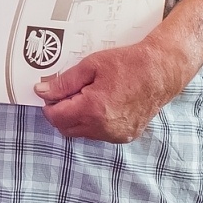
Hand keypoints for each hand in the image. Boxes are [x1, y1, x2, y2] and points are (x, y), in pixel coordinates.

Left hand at [34, 39, 190, 142]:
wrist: (160, 72)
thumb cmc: (128, 65)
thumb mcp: (91, 66)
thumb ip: (64, 82)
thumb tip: (42, 92)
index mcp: (92, 109)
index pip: (56, 117)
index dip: (49, 104)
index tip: (51, 93)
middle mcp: (102, 128)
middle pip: (65, 128)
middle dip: (60, 113)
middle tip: (68, 93)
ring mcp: (114, 135)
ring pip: (81, 133)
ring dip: (77, 118)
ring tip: (88, 96)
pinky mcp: (124, 137)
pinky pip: (98, 134)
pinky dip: (93, 123)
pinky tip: (102, 105)